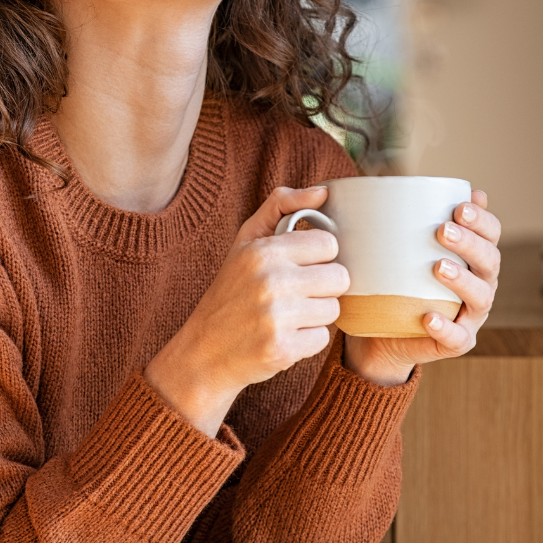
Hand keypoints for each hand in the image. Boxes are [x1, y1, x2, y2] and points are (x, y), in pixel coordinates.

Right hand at [145, 186, 347, 435]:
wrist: (203, 351)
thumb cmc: (230, 291)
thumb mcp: (245, 241)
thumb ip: (281, 206)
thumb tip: (323, 191)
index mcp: (263, 251)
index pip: (328, 244)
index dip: (318, 257)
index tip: (300, 266)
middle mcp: (270, 281)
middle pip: (339, 277)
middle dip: (322, 287)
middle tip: (296, 294)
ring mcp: (276, 317)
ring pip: (333, 309)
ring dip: (315, 315)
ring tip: (287, 316)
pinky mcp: (282, 349)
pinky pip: (322, 339)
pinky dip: (307, 341)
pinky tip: (283, 336)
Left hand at [343, 190, 501, 385]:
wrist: (382, 332)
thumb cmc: (395, 280)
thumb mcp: (398, 248)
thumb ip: (405, 219)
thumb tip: (397, 180)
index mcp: (472, 257)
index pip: (491, 234)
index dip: (482, 220)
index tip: (459, 207)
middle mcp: (480, 284)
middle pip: (489, 261)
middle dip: (470, 243)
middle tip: (442, 230)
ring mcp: (470, 315)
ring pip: (481, 297)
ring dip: (462, 280)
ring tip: (438, 267)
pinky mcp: (456, 342)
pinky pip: (457, 337)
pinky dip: (446, 327)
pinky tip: (429, 317)